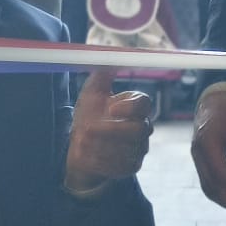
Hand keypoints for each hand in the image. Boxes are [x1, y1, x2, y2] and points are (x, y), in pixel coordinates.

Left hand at [65, 69, 155, 192]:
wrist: (80, 147)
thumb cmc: (88, 116)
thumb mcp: (91, 93)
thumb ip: (101, 75)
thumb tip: (108, 58)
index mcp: (135, 106)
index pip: (144, 103)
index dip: (129, 106)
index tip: (110, 107)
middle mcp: (142, 127)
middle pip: (138, 130)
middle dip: (110, 130)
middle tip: (87, 129)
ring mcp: (139, 149)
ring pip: (127, 150)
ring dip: (99, 146)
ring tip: (81, 141)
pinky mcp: (131, 167)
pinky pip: (120, 166)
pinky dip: (100, 161)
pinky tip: (87, 155)